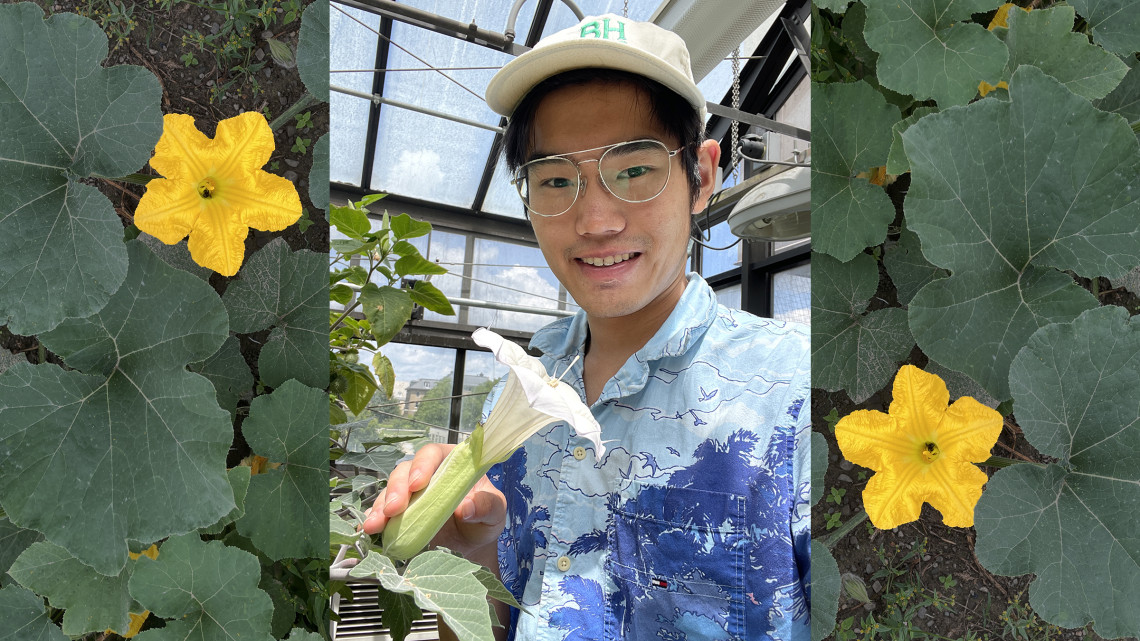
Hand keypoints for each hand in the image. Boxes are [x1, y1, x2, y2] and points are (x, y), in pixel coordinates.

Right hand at [361, 443, 506, 556]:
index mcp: (452, 463)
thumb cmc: (484, 519)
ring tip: (374, 525)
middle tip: (393, 510)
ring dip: (381, 507)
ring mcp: (409, 495)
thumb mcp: (496, 513)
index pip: (433, 453)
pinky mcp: (398, 514)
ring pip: (389, 491)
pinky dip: (374, 519)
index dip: (423, 465)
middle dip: (397, 488)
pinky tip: (370, 529)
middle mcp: (427, 474)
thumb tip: (466, 507)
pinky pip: (382, 512)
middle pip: (405, 471)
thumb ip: (487, 506)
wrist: (471, 546)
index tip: (417, 484)